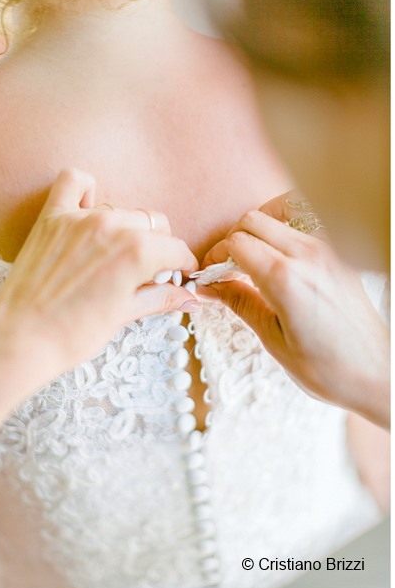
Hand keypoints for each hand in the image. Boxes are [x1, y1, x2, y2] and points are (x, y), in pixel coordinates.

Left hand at [0, 168, 198, 432]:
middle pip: (151, 225)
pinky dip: (84, 191)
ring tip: (111, 256)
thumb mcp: (125, 316)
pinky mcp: (51, 218)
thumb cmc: (71, 335)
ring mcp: (80, 218)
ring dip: (123, 228)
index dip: (181, 266)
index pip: (175, 248)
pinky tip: (86, 210)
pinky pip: (73, 181)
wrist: (22, 339)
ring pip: (120, 210)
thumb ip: (160, 297)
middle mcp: (112, 226)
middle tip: (142, 272)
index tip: (178, 275)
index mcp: (138, 251)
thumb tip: (190, 296)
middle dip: (154, 247)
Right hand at [200, 192, 389, 428]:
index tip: (209, 274)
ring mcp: (329, 251)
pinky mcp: (341, 255)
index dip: (215, 256)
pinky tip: (279, 258)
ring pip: (281, 213)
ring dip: (259, 231)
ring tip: (252, 257)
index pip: (236, 243)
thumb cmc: (331, 368)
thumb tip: (209, 288)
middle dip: (232, 239)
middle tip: (226, 266)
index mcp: (286, 279)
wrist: (379, 374)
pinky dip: (283, 231)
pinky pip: (305, 225)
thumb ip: (239, 303)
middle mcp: (309, 256)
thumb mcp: (273, 339)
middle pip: (253, 219)